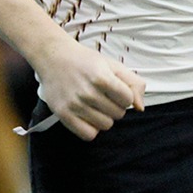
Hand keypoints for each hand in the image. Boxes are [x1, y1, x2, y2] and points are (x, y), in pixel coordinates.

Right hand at [31, 40, 145, 140]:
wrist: (53, 58)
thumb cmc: (85, 62)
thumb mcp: (112, 65)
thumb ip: (133, 83)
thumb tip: (140, 107)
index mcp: (101, 77)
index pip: (127, 100)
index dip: (124, 96)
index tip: (115, 90)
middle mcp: (87, 92)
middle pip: (118, 114)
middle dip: (115, 106)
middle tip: (102, 96)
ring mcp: (74, 105)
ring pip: (105, 125)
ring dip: (104, 117)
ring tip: (94, 105)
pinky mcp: (63, 115)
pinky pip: (88, 135)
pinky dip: (91, 128)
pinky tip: (87, 116)